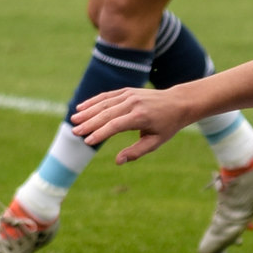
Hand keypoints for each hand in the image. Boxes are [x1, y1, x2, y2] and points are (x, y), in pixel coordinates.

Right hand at [69, 84, 196, 162]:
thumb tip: (117, 161)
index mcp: (141, 117)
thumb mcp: (155, 142)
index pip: (115, 125)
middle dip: (89, 123)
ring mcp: (129, 95)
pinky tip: (82, 107)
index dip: (100, 133)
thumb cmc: (167, 126)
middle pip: (106, 113)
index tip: (88, 141)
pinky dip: (93, 101)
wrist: (178, 102)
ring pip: (104, 103)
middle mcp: (133, 103)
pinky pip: (107, 96)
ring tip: (74, 120)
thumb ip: (136, 152)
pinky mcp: (127, 91)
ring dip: (88, 111)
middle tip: (75, 132)